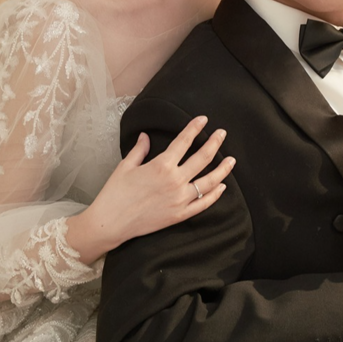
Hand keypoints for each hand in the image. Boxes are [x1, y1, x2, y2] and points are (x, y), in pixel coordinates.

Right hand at [66, 116, 234, 261]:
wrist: (111, 222)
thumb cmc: (115, 192)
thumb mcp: (125, 166)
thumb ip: (140, 150)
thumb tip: (145, 136)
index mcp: (161, 165)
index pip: (184, 141)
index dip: (195, 128)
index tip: (204, 119)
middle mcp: (175, 181)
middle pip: (203, 158)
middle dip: (215, 143)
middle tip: (222, 133)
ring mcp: (180, 199)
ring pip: (209, 182)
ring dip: (223, 169)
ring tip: (231, 160)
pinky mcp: (180, 215)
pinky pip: (203, 204)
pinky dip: (215, 195)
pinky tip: (222, 186)